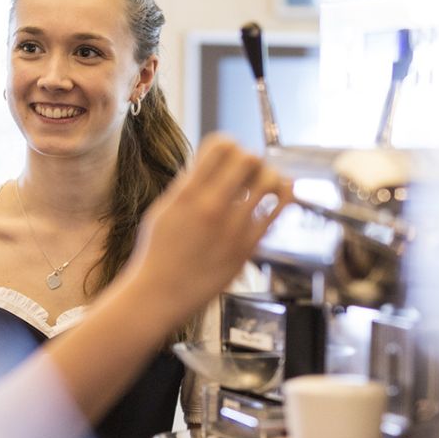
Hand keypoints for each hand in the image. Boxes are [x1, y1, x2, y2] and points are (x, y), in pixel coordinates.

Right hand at [126, 135, 289, 320]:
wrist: (161, 293)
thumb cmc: (158, 254)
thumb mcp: (163, 209)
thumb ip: (187, 185)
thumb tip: (210, 164)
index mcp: (187, 193)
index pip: (220, 145)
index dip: (228, 143)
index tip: (228, 152)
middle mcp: (211, 206)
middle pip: (248, 158)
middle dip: (249, 159)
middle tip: (246, 170)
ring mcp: (232, 228)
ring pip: (268, 181)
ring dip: (268, 176)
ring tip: (262, 183)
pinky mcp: (247, 247)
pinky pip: (276, 212)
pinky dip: (279, 198)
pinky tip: (276, 197)